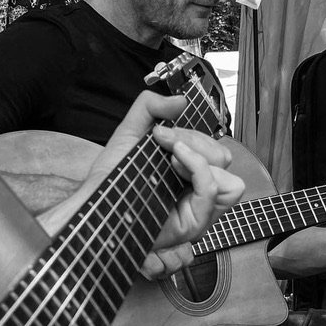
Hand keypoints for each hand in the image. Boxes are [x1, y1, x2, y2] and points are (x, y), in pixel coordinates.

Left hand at [96, 92, 243, 279]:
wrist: (94, 200)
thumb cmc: (111, 176)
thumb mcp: (130, 132)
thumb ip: (151, 107)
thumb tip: (181, 100)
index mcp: (189, 174)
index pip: (215, 151)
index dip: (194, 135)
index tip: (162, 131)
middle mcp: (196, 194)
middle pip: (224, 160)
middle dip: (197, 142)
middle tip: (166, 143)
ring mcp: (198, 212)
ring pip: (230, 179)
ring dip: (202, 158)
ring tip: (172, 157)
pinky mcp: (193, 224)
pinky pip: (214, 189)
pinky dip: (199, 167)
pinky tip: (176, 160)